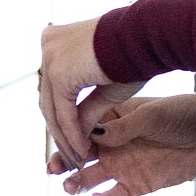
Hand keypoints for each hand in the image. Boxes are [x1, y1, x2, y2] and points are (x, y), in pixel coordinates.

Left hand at [37, 16, 140, 164]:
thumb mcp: (105, 87)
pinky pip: (63, 112)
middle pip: (49, 100)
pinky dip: (73, 134)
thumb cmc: (135, 56)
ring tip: (79, 159)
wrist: (147, 36)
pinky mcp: (58, 72)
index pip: (54, 89)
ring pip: (52, 109)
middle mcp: (49, 46)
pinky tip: (83, 150)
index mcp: (56, 41)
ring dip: (66, 138)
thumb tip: (75, 136)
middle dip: (61, 133)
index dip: (63, 119)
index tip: (75, 141)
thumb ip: (86, 108)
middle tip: (73, 157)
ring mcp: (50, 57)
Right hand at [51, 93, 195, 195]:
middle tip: (52, 168)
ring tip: (68, 187)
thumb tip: (96, 136)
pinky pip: (114, 195)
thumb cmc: (183, 116)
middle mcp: (112, 142)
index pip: (80, 127)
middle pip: (79, 153)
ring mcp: (123, 164)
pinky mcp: (137, 184)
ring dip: (77, 182)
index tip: (59, 140)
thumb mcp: (153, 116)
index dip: (67, 135)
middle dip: (63, 160)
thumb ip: (125, 127)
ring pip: (91, 176)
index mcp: (111, 118)